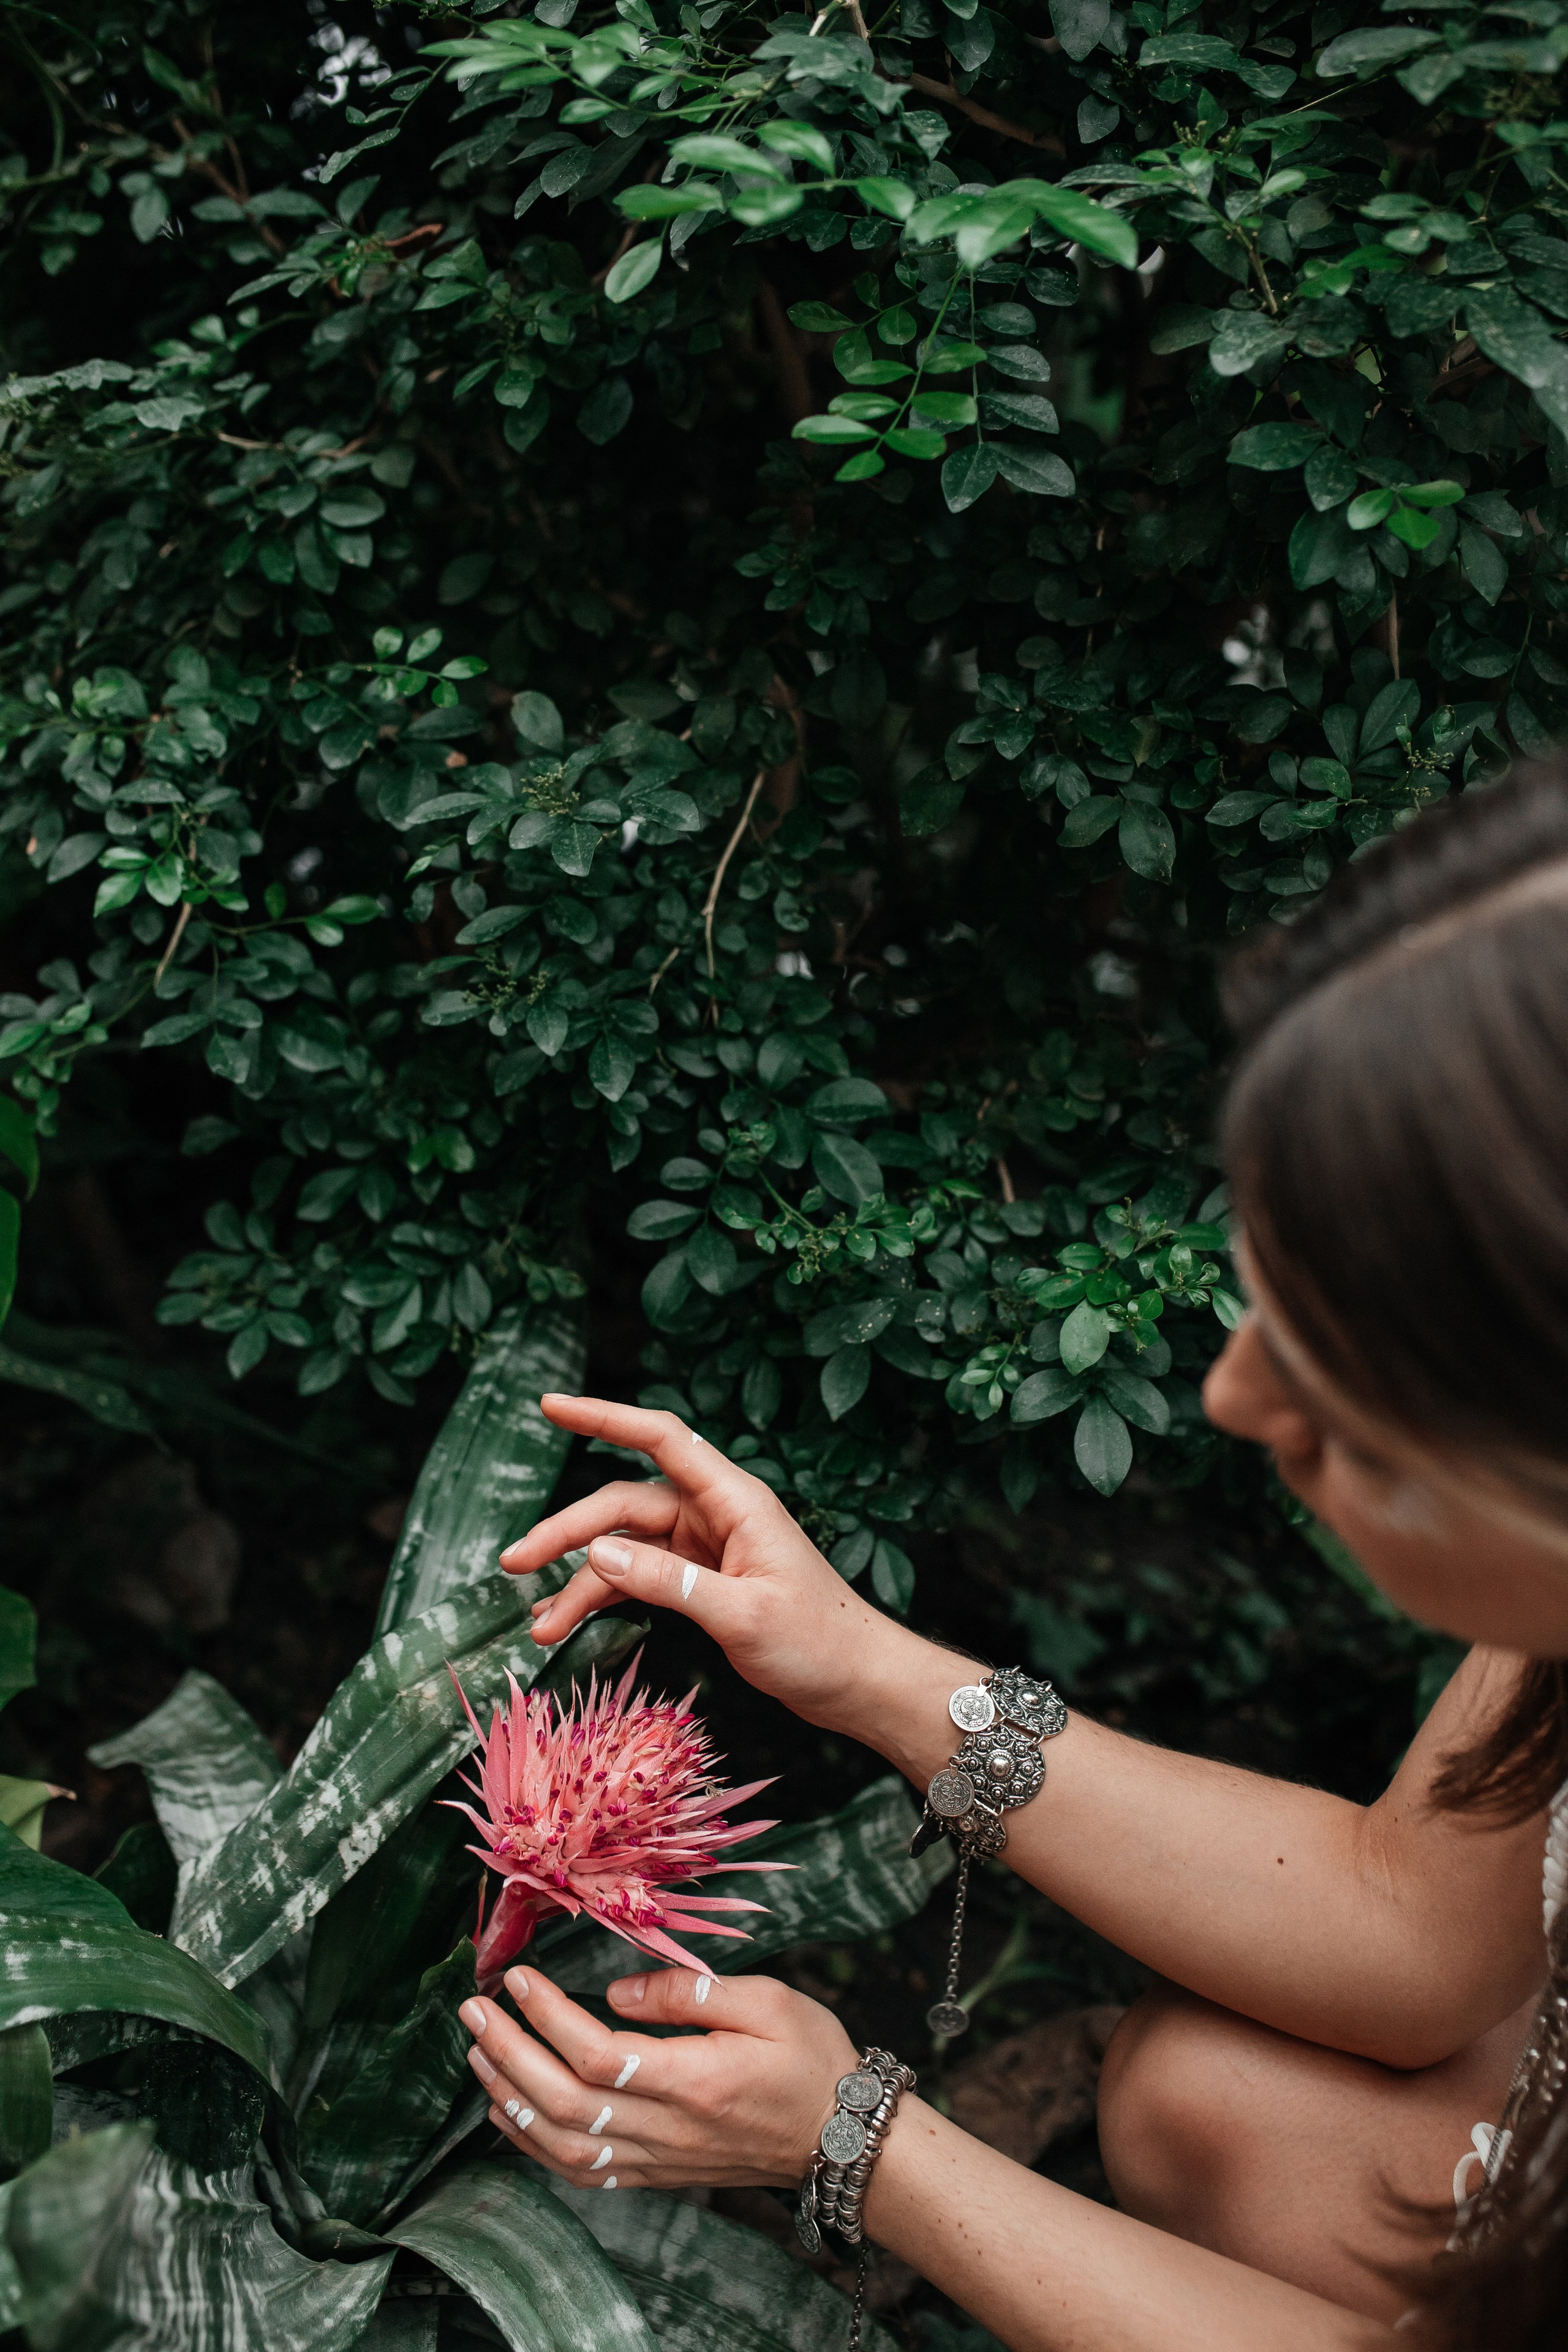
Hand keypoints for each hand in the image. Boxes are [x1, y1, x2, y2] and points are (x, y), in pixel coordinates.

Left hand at [458, 1962, 857, 2191]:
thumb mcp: (768, 2001)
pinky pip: (582, 2171)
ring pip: (562, 2145)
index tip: (517, 1977)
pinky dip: (534, 2146)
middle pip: (564, 2102)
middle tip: (474, 2010)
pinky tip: (508, 2114)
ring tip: (478, 2054)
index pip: (596, 2052)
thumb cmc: (811, 2058)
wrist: (841, 2136)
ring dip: (510, 2099)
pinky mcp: (656, 2174)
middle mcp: (668, 2130)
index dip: (546, 2016)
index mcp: (693, 2080)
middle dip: (508, 2054)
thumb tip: (617, 1990)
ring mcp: (658, 2160)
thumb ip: (689, 1992)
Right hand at [500, 1395, 920, 1734]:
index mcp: (734, 1500)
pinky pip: (639, 1577)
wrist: (858, 1682)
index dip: (604, 1417)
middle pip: (625, 1504)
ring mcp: (706, 1548)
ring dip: (579, 1580)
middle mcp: (715, 1514)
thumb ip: (668, 1582)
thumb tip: (596, 1552)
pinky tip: (567, 1622)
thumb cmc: (818, 1643)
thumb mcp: (740, 1615)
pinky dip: (604, 1597)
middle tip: (513, 1563)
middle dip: (567, 1531)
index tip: (551, 1406)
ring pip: (625, 1547)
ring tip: (539, 1623)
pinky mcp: (701, 1582)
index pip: (661, 1439)